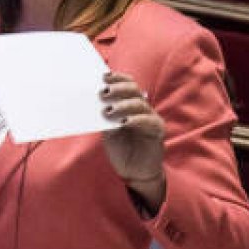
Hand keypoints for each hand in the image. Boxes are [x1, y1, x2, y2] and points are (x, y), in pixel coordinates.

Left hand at [100, 72, 165, 210]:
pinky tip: (124, 122)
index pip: (127, 85)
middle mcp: (142, 108)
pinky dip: (135, 119)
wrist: (133, 172)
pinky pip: (148, 121)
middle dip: (118, 88)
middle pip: (133, 90)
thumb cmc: (120, 149)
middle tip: (103, 92)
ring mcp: (151, 118)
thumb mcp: (108, 131)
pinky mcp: (157, 131)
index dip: (117, 78)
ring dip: (123, 105)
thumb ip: (104, 116)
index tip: (103, 76)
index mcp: (129, 105)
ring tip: (108, 111)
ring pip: (140, 104)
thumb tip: (91, 100)